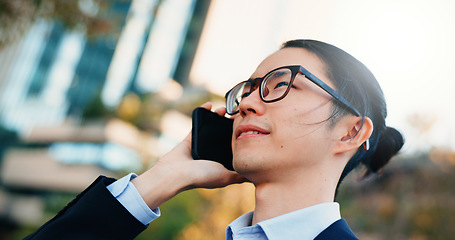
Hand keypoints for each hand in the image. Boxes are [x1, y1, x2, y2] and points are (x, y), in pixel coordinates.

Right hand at [132, 103, 246, 208]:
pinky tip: (210, 104)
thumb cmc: (202, 176)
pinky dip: (203, 112)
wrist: (176, 173)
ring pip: (212, 128)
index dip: (241, 139)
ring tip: (225, 108)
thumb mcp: (226, 177)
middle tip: (239, 114)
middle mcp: (212, 154)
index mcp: (221, 163)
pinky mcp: (190, 138)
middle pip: (224, 136)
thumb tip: (255, 176)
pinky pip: (198, 123)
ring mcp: (201, 145)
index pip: (234, 149)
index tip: (250, 127)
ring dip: (218, 117)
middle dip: (231, 125)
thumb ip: (239, 175)